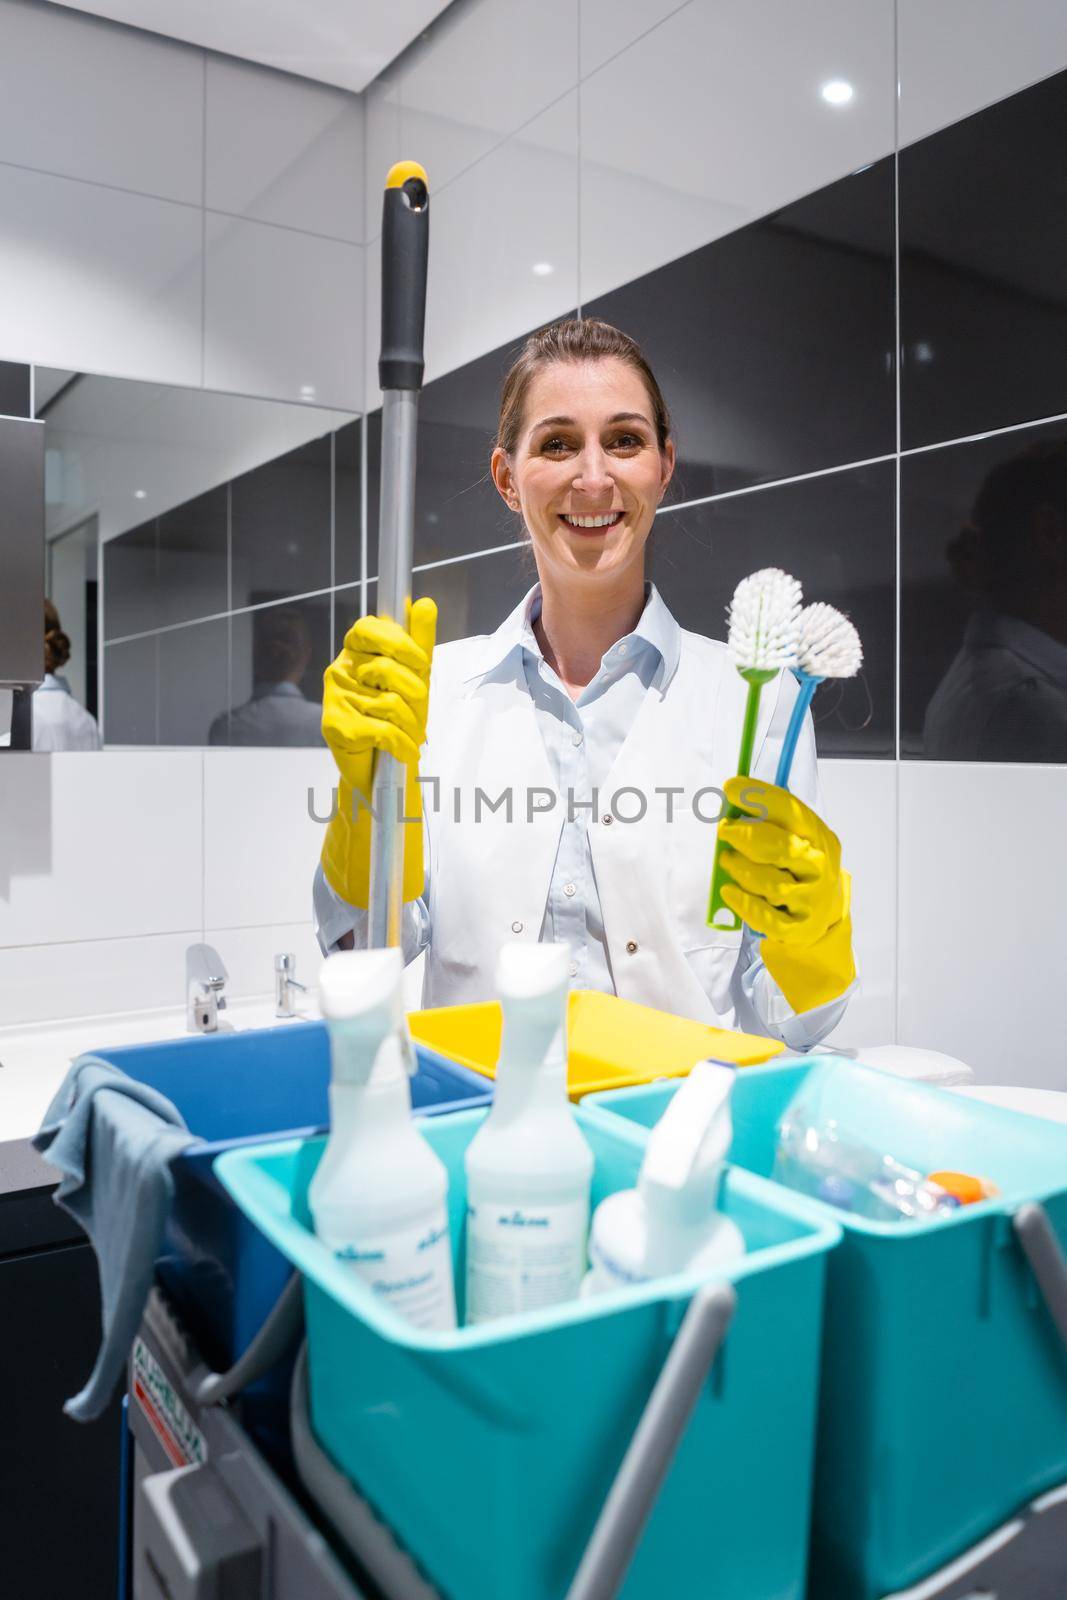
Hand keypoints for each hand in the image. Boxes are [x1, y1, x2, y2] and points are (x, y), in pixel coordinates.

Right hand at [322, 599, 436, 783]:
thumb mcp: (414, 676)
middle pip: (385, 668)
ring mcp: (334, 698)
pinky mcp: (335, 726)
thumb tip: (425, 603)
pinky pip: (381, 729)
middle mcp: (340, 670)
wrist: (379, 766)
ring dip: (411, 724)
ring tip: (413, 735)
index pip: (366, 628)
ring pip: (387, 702)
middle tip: (420, 710)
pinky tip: (406, 751)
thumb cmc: (396, 716)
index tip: (421, 662)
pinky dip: (402, 743)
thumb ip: (419, 640)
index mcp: (356, 651)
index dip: (397, 642)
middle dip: (414, 693)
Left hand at [717, 777, 854, 1011]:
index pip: (790, 810)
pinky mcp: (797, 927)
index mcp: (818, 836)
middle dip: (746, 836)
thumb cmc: (800, 868)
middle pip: (782, 848)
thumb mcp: (796, 838)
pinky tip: (728, 891)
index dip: (759, 797)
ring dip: (741, 869)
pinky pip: (766, 917)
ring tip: (726, 861)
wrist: (822, 913)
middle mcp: (818, 866)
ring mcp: (809, 898)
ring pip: (771, 884)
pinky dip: (744, 903)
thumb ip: (770, 823)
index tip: (731, 788)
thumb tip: (731, 806)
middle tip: (723, 830)